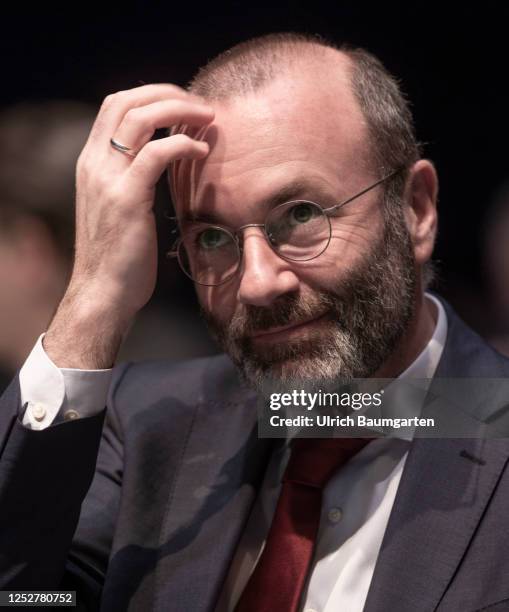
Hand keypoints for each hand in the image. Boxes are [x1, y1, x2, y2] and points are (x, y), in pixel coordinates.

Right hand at [44, 84, 213, 367]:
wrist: (102, 292)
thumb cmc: (119, 256)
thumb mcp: (120, 207)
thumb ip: (132, 178)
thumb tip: (161, 159)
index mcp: (91, 162)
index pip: (115, 105)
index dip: (151, 95)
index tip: (183, 105)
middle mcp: (94, 163)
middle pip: (126, 101)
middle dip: (168, 94)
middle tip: (201, 106)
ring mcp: (107, 179)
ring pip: (140, 118)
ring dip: (179, 110)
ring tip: (208, 118)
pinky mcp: (126, 198)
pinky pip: (157, 154)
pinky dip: (183, 144)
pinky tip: (202, 151)